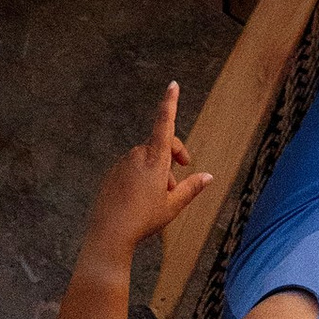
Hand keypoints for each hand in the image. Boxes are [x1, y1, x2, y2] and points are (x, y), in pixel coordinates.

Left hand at [88, 81, 211, 252]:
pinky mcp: (112, 173)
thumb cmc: (143, 220)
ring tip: (158, 197)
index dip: (170, 102)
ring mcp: (122, 163)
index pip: (164, 123)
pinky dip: (140, 176)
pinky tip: (140, 199)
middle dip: (172, 159)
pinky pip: (131, 168)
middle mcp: (137, 155)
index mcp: (154, 159)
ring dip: (156, 171)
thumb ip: (191, 188)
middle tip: (176, 182)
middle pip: (160, 146)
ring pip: (145, 159)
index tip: (173, 85)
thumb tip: (208, 177)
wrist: (109, 234)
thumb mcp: (172, 206)